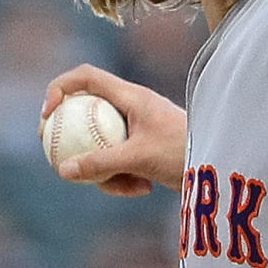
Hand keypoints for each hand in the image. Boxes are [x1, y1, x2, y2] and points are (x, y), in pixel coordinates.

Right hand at [40, 64, 187, 195]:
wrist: (219, 168)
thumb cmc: (184, 152)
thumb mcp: (140, 159)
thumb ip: (101, 163)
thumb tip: (63, 170)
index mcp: (131, 96)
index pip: (86, 77)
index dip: (60, 88)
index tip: (48, 115)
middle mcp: (131, 106)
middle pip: (85, 114)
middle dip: (70, 138)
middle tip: (55, 159)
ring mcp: (135, 128)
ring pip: (99, 145)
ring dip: (104, 171)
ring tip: (128, 187)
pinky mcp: (140, 148)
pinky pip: (115, 161)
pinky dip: (121, 178)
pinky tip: (142, 190)